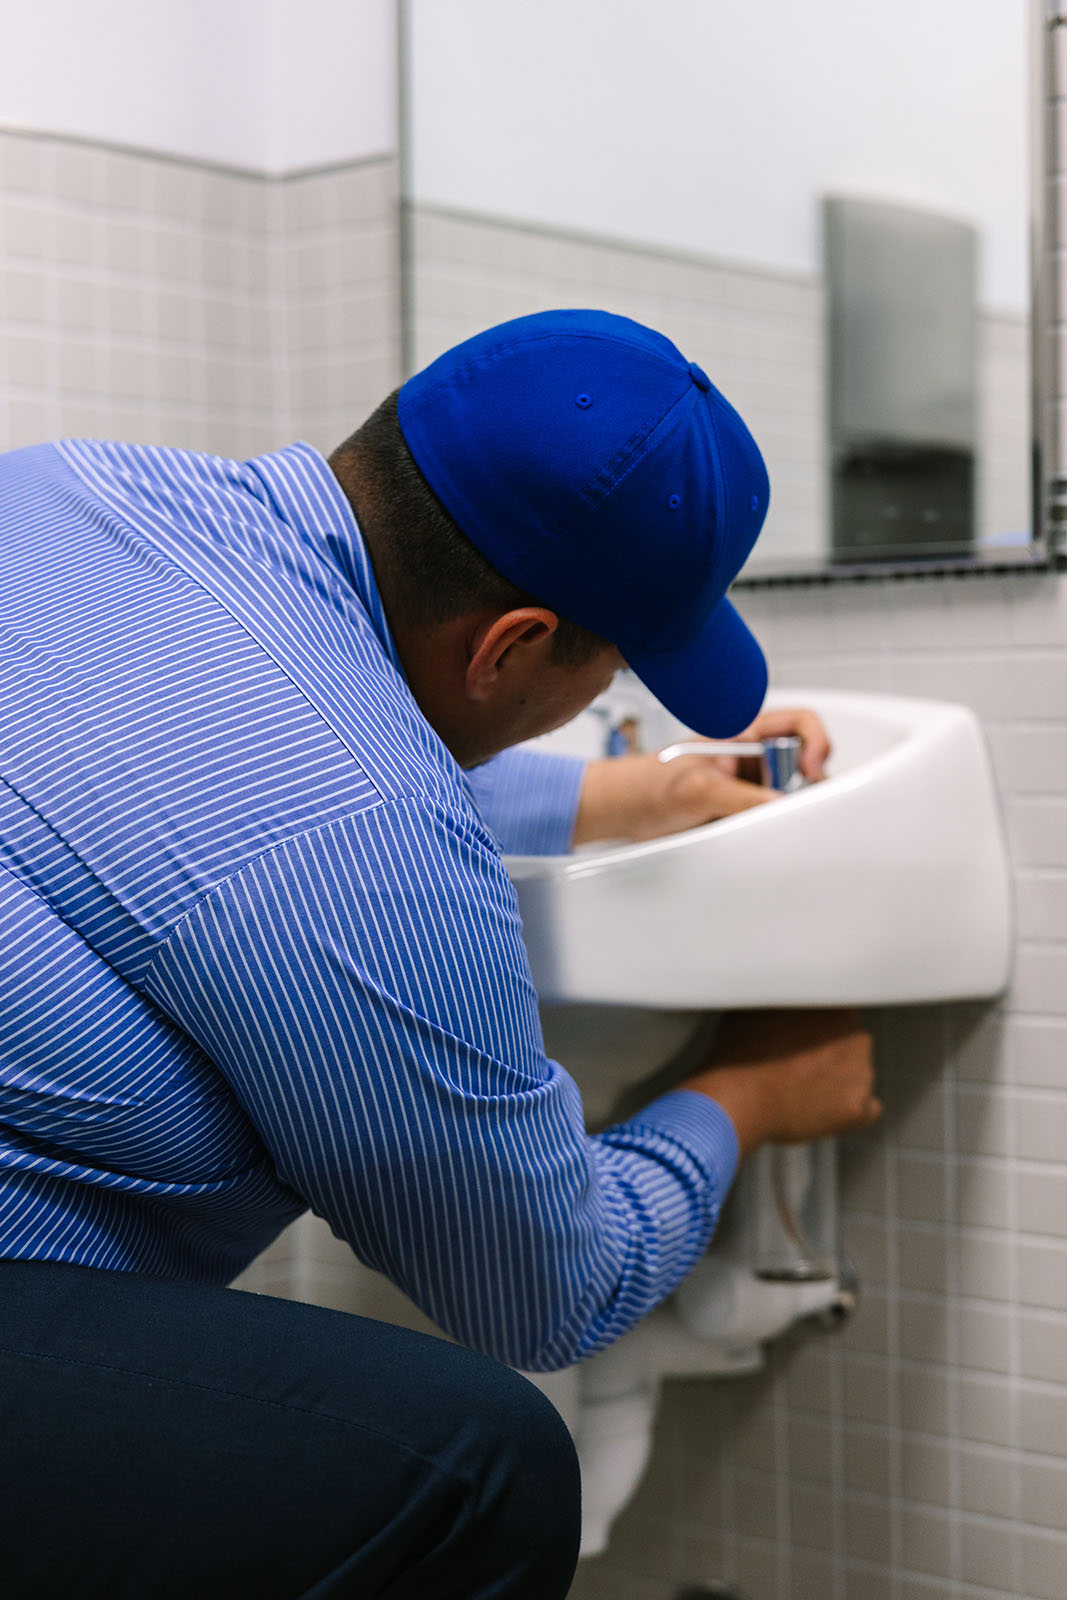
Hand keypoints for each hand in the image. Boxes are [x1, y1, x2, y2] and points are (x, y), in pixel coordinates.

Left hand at [571, 707, 831, 845]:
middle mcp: (751, 757)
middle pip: (803, 763)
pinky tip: (761, 834)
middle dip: (807, 783)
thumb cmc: (647, 785)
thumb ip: (742, 797)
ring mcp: (749, 785)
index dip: (815, 743)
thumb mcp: (698, 789)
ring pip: (792, 793)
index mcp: (743, 734)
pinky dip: (776, 827)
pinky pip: (773, 818)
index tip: (811, 771)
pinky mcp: (743, 812)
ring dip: (791, 808)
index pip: (799, 724)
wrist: (622, 812)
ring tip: (772, 821)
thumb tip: (783, 806)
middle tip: (794, 803)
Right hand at [682, 1009, 881, 1156]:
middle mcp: (857, 1036)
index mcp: (836, 1006)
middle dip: (831, 1052)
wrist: (737, 1099)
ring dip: (837, 1080)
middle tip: (798, 1063)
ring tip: (799, 1089)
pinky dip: (848, 1110)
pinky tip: (821, 1109)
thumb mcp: (758, 1007)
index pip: (837, 1014)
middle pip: (850, 1042)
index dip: (817, 1028)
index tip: (801, 1038)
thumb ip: (786, 999)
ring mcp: (862, 1074)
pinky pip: (864, 1109)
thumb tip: (785, 996)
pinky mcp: (858, 1110)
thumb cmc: (740, 1052)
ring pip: (857, 1074)